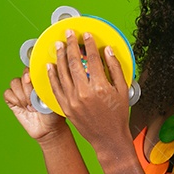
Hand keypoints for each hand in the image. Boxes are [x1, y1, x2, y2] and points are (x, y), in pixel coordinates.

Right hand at [4, 65, 66, 141]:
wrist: (49, 129)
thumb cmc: (54, 113)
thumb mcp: (54, 97)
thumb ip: (46, 85)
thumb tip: (42, 73)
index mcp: (39, 80)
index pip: (30, 68)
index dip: (29, 72)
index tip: (30, 79)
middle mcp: (29, 84)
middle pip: (22, 76)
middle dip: (27, 89)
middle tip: (35, 101)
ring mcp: (20, 92)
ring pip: (14, 83)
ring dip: (22, 95)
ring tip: (31, 106)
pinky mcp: (12, 101)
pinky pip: (7, 93)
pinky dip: (15, 100)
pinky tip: (23, 107)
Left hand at [48, 28, 129, 153]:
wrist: (108, 138)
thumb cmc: (117, 116)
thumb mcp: (122, 90)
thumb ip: (115, 68)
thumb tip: (107, 51)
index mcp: (100, 87)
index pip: (92, 58)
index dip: (88, 44)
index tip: (86, 35)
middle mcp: (84, 92)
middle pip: (73, 62)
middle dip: (70, 45)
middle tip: (68, 34)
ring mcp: (72, 100)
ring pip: (62, 73)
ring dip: (59, 56)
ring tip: (58, 45)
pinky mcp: (65, 107)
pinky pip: (55, 88)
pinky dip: (52, 75)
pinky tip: (50, 65)